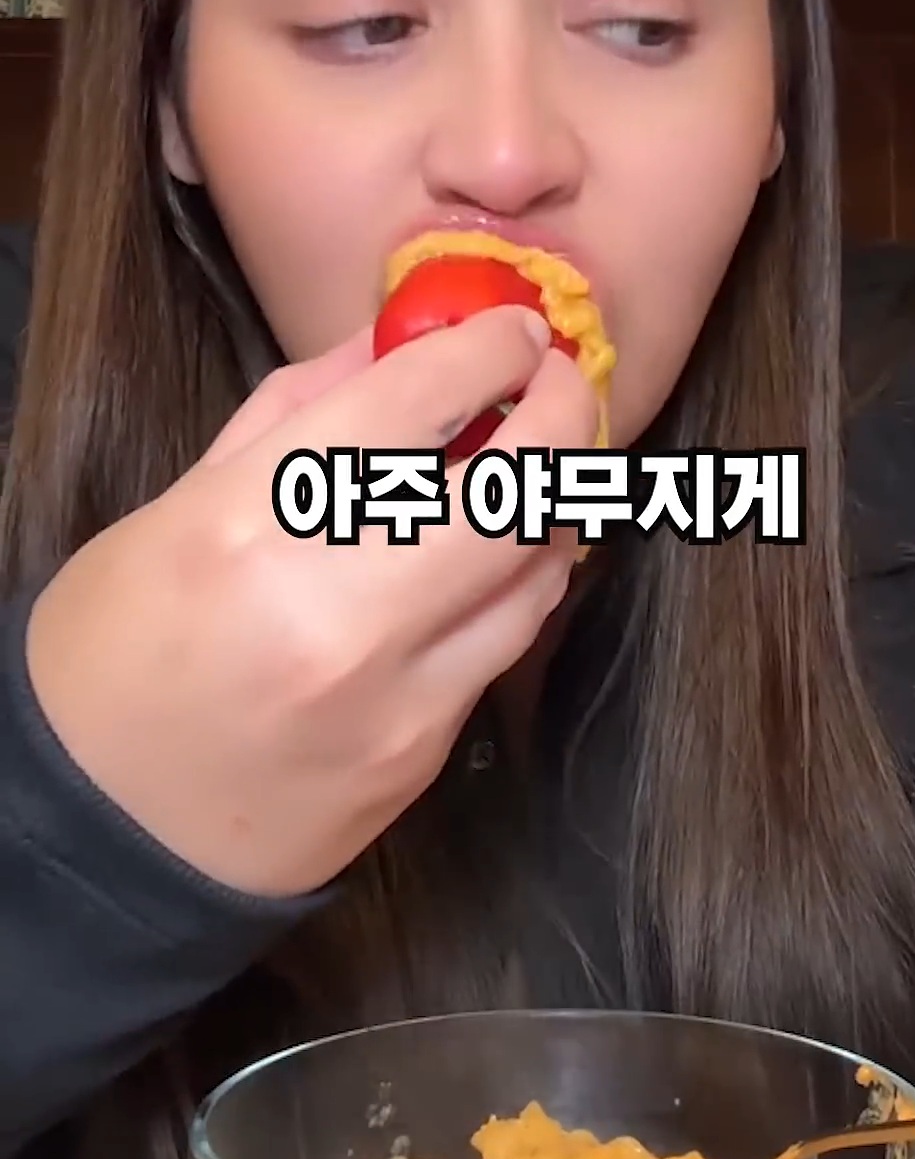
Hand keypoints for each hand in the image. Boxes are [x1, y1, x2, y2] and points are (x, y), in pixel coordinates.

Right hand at [26, 306, 596, 896]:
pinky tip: (500, 559)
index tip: (511, 329)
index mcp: (253, 525)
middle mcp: (339, 607)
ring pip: (537, 567)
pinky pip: (507, 643)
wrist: (108, 829)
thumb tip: (396, 343)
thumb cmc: (118, 650)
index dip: (487, 347)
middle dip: (561, 410)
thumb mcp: (178, 507)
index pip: (415, 401)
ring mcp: (395, 691)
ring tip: (535, 466)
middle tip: (559, 380)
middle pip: (514, 483)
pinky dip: (519, 583)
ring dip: (555, 500)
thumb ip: (295, 417)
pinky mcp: (425, 752)